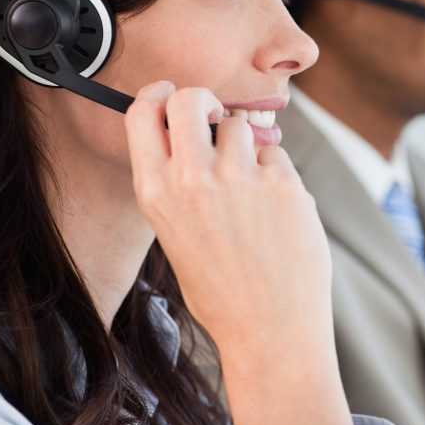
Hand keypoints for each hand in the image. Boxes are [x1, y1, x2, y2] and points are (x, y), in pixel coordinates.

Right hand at [124, 81, 351, 424]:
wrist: (270, 329)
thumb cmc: (223, 291)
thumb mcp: (175, 236)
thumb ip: (177, 185)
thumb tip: (191, 137)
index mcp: (156, 193)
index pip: (142, 112)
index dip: (158, 95)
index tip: (171, 95)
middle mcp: (193, 179)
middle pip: (190, 98)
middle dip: (204, 101)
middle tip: (216, 120)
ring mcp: (240, 179)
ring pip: (241, 126)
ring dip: (247, 148)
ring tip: (252, 193)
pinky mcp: (282, 183)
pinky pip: (276, 155)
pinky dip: (278, 175)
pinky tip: (277, 214)